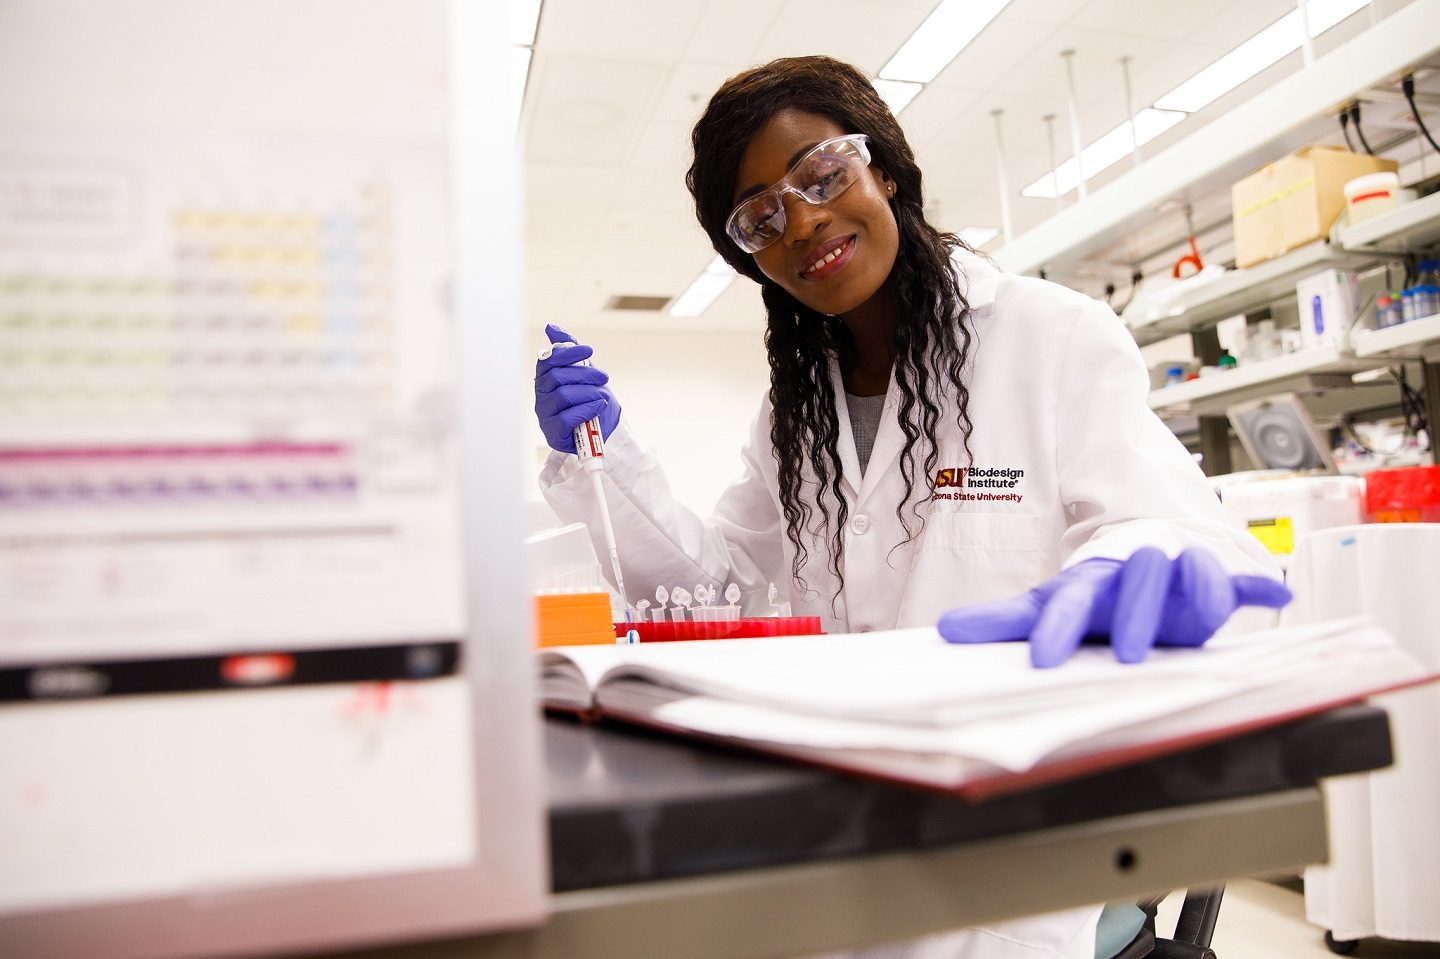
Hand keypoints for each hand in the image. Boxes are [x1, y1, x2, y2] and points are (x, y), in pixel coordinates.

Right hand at [534, 323, 620, 453]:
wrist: (601, 430)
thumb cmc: (589, 400)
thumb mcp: (583, 373)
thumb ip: (568, 350)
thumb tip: (551, 327)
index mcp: (545, 379)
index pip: (548, 360)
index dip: (567, 353)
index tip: (589, 351)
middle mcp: (541, 396)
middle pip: (557, 377)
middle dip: (585, 374)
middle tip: (604, 377)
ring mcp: (545, 415)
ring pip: (564, 396)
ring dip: (589, 393)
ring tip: (603, 396)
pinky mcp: (553, 433)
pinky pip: (568, 417)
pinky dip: (588, 409)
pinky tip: (598, 407)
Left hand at [936, 547, 1291, 667]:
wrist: (1137, 566)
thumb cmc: (1092, 596)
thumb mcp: (1047, 607)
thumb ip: (1001, 622)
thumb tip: (945, 632)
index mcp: (1089, 580)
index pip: (1070, 600)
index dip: (1058, 628)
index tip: (1042, 659)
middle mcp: (1135, 571)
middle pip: (1137, 580)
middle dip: (1135, 615)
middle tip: (1128, 656)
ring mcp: (1177, 573)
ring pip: (1189, 572)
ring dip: (1197, 590)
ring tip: (1206, 617)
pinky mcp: (1213, 582)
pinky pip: (1238, 579)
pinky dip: (1258, 585)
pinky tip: (1278, 595)